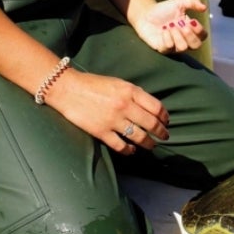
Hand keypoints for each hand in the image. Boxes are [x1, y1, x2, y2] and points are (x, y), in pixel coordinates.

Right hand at [49, 70, 169, 155]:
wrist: (67, 89)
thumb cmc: (92, 84)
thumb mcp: (117, 82)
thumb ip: (133, 93)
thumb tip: (149, 107)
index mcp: (130, 91)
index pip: (156, 106)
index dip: (164, 116)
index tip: (166, 121)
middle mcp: (125, 105)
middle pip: (151, 123)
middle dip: (161, 132)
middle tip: (165, 136)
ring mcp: (113, 120)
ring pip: (139, 137)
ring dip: (149, 143)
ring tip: (152, 145)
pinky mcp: (101, 132)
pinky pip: (121, 145)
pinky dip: (129, 150)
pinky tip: (131, 150)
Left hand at [132, 0, 207, 53]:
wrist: (146, 14)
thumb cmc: (164, 9)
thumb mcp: (179, 2)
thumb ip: (193, 2)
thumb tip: (205, 8)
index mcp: (190, 29)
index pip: (202, 36)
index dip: (200, 30)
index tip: (192, 21)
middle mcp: (184, 40)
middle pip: (196, 46)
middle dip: (191, 35)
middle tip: (183, 26)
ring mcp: (174, 46)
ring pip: (183, 48)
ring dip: (177, 35)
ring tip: (170, 26)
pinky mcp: (163, 49)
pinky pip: (169, 47)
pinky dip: (167, 37)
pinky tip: (163, 30)